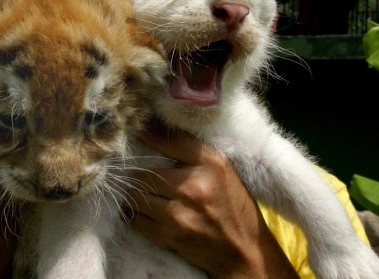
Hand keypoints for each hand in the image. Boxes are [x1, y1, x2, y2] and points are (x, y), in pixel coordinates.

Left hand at [126, 126, 299, 278]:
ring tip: (141, 194)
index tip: (136, 134)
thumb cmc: (231, 203)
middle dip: (139, 175)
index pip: (167, 140)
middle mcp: (194, 186)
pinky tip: (143, 211)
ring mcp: (180, 213)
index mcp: (210, 163)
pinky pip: (136, 219)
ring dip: (134, 195)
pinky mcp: (170, 236)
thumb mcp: (219, 167)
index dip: (146, 135)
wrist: (243, 250)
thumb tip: (152, 127)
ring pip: (135, 196)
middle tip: (141, 177)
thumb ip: (189, 148)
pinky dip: (135, 215)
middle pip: (144, 174)